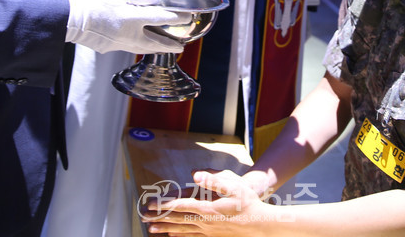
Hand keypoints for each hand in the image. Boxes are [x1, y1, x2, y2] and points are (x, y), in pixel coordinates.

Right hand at [65, 0, 191, 53]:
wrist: (67, 17)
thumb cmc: (91, 0)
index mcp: (132, 17)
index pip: (161, 18)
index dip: (176, 19)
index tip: (187, 18)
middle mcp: (129, 34)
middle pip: (155, 42)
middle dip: (170, 44)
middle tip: (181, 47)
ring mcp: (119, 43)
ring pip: (143, 48)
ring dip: (156, 48)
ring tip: (165, 49)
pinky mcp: (109, 47)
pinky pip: (129, 48)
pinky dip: (140, 48)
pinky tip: (141, 46)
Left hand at [143, 169, 271, 234]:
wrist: (261, 225)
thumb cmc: (248, 203)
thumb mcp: (234, 185)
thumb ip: (213, 179)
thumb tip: (194, 174)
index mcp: (207, 208)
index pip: (180, 205)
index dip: (163, 205)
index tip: (149, 204)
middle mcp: (205, 222)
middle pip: (176, 220)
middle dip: (158, 218)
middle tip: (143, 218)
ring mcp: (208, 231)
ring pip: (182, 230)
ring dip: (165, 228)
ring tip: (151, 229)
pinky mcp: (213, 236)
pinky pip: (191, 236)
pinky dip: (179, 236)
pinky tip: (173, 236)